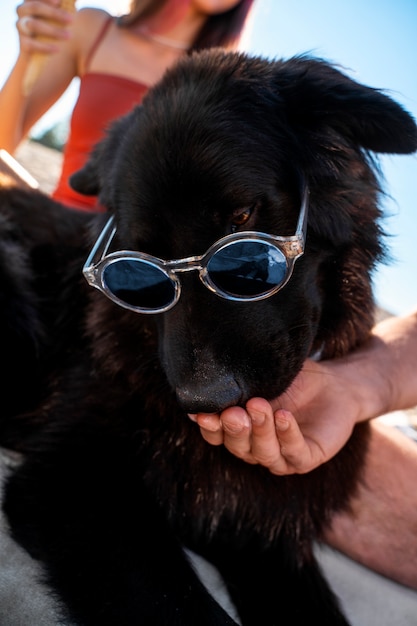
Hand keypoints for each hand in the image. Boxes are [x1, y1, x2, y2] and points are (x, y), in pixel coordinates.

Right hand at [16, 0, 73, 54]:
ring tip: (68, 36)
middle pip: (35, 7)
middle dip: (54, 13)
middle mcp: (23, 10)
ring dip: (53, 31)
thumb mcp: (58, 14)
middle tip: (71, 20)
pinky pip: (31, 44)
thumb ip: (64, 5)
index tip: (59, 2)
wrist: (42, 51)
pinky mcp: (23, 43)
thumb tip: (74, 0)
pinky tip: (57, 49)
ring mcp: (21, 26)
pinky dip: (45, 47)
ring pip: (33, 25)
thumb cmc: (54, 26)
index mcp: (31, 1)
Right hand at [189, 359, 359, 474]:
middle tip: (233, 412)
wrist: (336, 384)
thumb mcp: (264, 377)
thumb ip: (241, 382)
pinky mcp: (307, 458)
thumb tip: (210, 377)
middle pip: (238, 446)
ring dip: (260, 431)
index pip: (217, 435)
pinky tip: (284, 417)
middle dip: (234, 429)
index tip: (202, 412)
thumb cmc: (296, 381)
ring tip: (259, 406)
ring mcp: (282, 455)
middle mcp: (257, 447)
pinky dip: (287, 435)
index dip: (209, 427)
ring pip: (264, 453)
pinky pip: (294, 452)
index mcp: (242, 430)